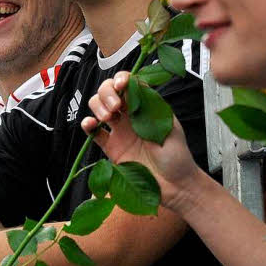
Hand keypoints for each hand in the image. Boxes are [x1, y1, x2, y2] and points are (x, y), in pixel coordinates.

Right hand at [81, 72, 204, 213]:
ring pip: (98, 107)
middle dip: (107, 92)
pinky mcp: (110, 148)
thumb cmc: (178, 156)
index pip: (130, 84)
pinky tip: (90, 125)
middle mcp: (131, 116)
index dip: (122, 79)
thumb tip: (135, 88)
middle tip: (115, 107)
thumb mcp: (169, 127)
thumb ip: (151, 108)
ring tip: (107, 118)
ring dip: (98, 106)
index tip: (121, 85)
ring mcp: (119, 131)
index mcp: (146, 107)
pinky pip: (93, 132)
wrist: (174, 186)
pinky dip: (87, 125)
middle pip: (109, 91)